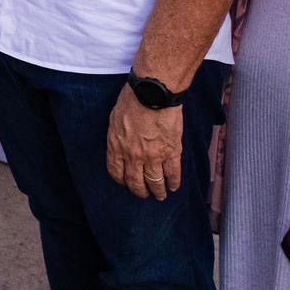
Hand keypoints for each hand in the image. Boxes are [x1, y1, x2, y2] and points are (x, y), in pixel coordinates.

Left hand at [105, 84, 182, 200]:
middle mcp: (133, 156)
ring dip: (158, 191)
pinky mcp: (171, 152)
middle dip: (140, 191)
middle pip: (135, 182)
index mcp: (117, 146)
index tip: (126, 183)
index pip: (116, 172)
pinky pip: (173, 173)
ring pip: (155, 182)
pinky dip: (173, 182)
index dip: (122, 181)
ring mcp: (153, 156)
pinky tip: (173, 187)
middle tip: (144, 194)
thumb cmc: (132, 99)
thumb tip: (121, 143)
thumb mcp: (115, 118)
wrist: (153, 93)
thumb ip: (118, 135)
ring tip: (160, 196)